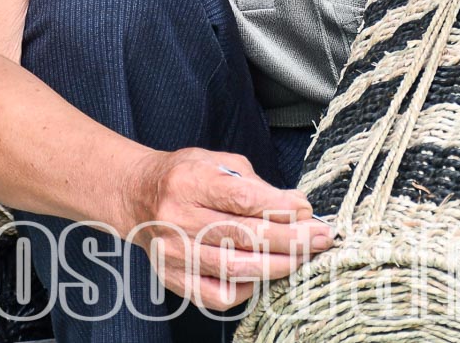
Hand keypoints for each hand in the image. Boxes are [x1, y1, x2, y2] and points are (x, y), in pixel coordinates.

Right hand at [121, 147, 332, 309]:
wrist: (137, 196)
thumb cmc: (185, 176)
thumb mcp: (219, 164)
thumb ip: (257, 185)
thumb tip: (297, 206)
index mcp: (190, 183)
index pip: (241, 199)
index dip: (278, 208)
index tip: (307, 211)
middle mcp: (178, 219)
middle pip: (243, 236)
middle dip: (290, 239)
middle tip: (321, 238)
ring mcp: (175, 253)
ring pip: (234, 268)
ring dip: (277, 266)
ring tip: (305, 258)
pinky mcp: (174, 278)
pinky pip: (216, 295)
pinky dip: (246, 290)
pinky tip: (264, 277)